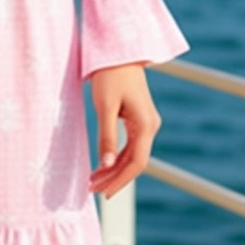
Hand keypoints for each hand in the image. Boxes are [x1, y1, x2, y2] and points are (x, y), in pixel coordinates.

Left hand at [87, 62, 160, 199]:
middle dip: (115, 178)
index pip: (137, 163)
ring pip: (133, 155)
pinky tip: (103, 165)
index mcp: (146, 125)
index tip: (103, 192)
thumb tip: (106, 164)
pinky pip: (131, 145)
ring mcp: (147, 123)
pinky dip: (117, 157)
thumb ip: (107, 136)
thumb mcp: (105, 106)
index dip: (120, 180)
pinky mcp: (139, 119)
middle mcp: (151, 126)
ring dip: (114, 169)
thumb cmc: (110, 75)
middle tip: (92, 190)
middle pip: (135, 162)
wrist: (120, 51)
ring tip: (93, 180)